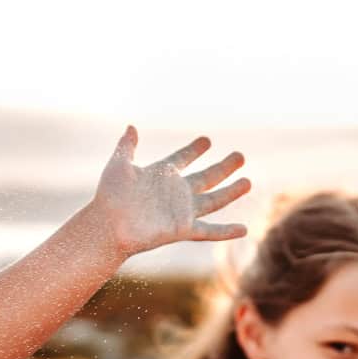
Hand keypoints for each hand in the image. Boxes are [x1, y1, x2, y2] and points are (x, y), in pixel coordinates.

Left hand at [88, 127, 249, 258]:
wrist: (109, 225)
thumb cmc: (110, 196)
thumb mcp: (119, 165)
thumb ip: (127, 146)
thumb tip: (131, 126)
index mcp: (162, 175)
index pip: (183, 158)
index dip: (195, 149)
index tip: (207, 140)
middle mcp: (175, 193)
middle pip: (206, 177)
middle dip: (224, 167)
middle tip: (240, 155)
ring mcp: (181, 211)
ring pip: (214, 200)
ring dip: (232, 192)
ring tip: (248, 181)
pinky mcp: (183, 229)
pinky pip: (209, 231)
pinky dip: (227, 231)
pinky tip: (244, 230)